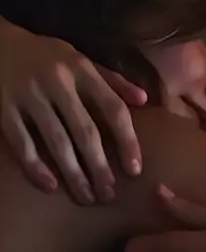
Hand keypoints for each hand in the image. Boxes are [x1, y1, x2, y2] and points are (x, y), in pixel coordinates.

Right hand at [0, 17, 146, 204]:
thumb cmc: (48, 55)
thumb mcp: (81, 59)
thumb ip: (113, 80)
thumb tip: (144, 100)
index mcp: (82, 69)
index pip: (113, 108)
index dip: (127, 140)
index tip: (135, 169)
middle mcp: (59, 82)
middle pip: (86, 131)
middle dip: (100, 166)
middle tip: (109, 194)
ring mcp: (30, 96)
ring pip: (56, 141)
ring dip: (73, 173)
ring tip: (87, 196)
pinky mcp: (4, 109)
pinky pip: (22, 143)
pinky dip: (35, 167)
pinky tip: (50, 186)